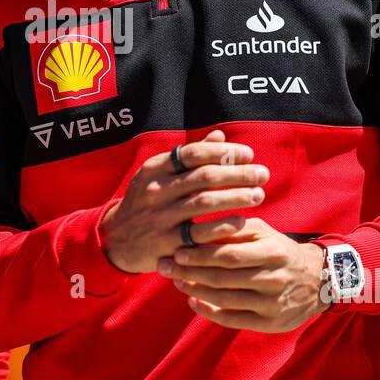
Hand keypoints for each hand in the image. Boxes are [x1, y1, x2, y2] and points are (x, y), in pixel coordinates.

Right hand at [100, 129, 268, 273]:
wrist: (116, 239)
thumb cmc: (146, 201)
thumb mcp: (159, 175)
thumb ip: (189, 157)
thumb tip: (220, 135)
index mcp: (156, 168)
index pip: (193, 153)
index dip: (224, 152)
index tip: (248, 155)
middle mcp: (157, 190)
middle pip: (204, 177)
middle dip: (238, 174)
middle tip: (263, 174)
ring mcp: (160, 217)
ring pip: (203, 203)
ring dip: (235, 198)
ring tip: (259, 195)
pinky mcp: (165, 243)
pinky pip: (197, 234)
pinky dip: (221, 227)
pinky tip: (241, 222)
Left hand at [157, 218, 329, 331]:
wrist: (319, 279)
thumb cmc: (280, 251)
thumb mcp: (263, 233)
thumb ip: (233, 231)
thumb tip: (197, 231)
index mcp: (272, 251)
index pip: (228, 254)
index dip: (199, 255)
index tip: (176, 252)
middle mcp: (273, 278)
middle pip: (222, 277)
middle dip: (189, 272)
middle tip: (165, 267)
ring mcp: (272, 303)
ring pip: (224, 299)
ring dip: (195, 290)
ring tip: (176, 281)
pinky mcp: (270, 323)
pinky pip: (232, 319)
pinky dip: (208, 311)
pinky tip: (192, 301)